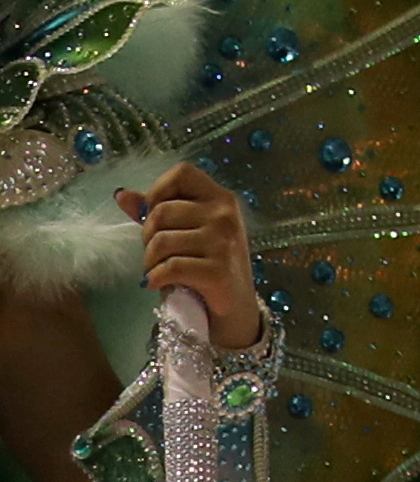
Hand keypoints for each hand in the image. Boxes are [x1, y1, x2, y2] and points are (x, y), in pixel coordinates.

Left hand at [123, 165, 258, 356]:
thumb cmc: (209, 265)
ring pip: (160, 242)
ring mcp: (224, 242)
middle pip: (161, 212)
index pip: (182, 173)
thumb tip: (122, 194)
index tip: (155, 215)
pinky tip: (159, 284)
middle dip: (147, 237)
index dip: (158, 191)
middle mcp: (225, 214)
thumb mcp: (189, 233)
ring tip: (159, 271)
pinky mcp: (218, 271)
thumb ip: (158, 212)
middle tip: (157, 254)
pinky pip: (169, 267)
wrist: (235, 308)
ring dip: (149, 262)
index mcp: (220, 198)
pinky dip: (156, 278)